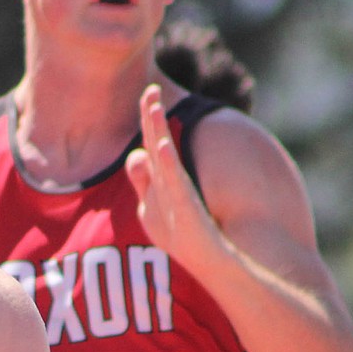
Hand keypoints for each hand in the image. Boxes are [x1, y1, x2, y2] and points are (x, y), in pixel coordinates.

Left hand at [125, 84, 219, 265]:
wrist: (216, 263)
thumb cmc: (185, 237)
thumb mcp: (153, 208)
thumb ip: (144, 182)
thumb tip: (136, 152)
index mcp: (164, 180)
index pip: (154, 144)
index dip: (149, 119)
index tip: (148, 91)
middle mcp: (173, 184)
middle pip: (158, 144)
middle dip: (151, 117)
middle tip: (150, 88)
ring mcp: (181, 196)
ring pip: (165, 159)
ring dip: (158, 132)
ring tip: (153, 106)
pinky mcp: (187, 212)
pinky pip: (176, 185)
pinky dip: (169, 165)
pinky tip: (163, 146)